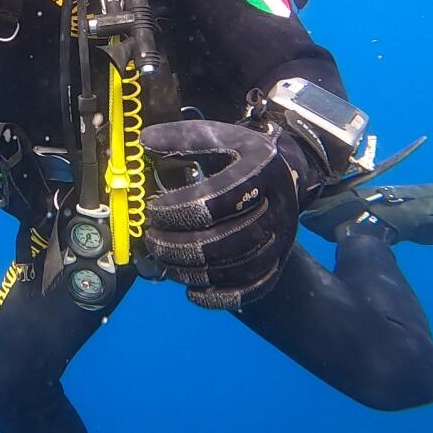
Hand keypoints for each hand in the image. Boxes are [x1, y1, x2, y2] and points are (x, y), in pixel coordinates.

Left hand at [141, 119, 301, 309]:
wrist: (286, 171)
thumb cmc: (241, 156)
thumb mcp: (220, 136)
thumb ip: (184, 138)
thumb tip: (145, 143)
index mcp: (263, 168)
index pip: (219, 197)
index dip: (179, 209)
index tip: (153, 209)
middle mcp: (279, 205)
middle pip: (231, 239)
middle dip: (182, 246)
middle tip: (153, 240)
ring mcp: (282, 237)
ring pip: (240, 267)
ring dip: (195, 270)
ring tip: (165, 260)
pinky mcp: (278, 261)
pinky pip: (252, 289)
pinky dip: (220, 296)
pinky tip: (192, 290)